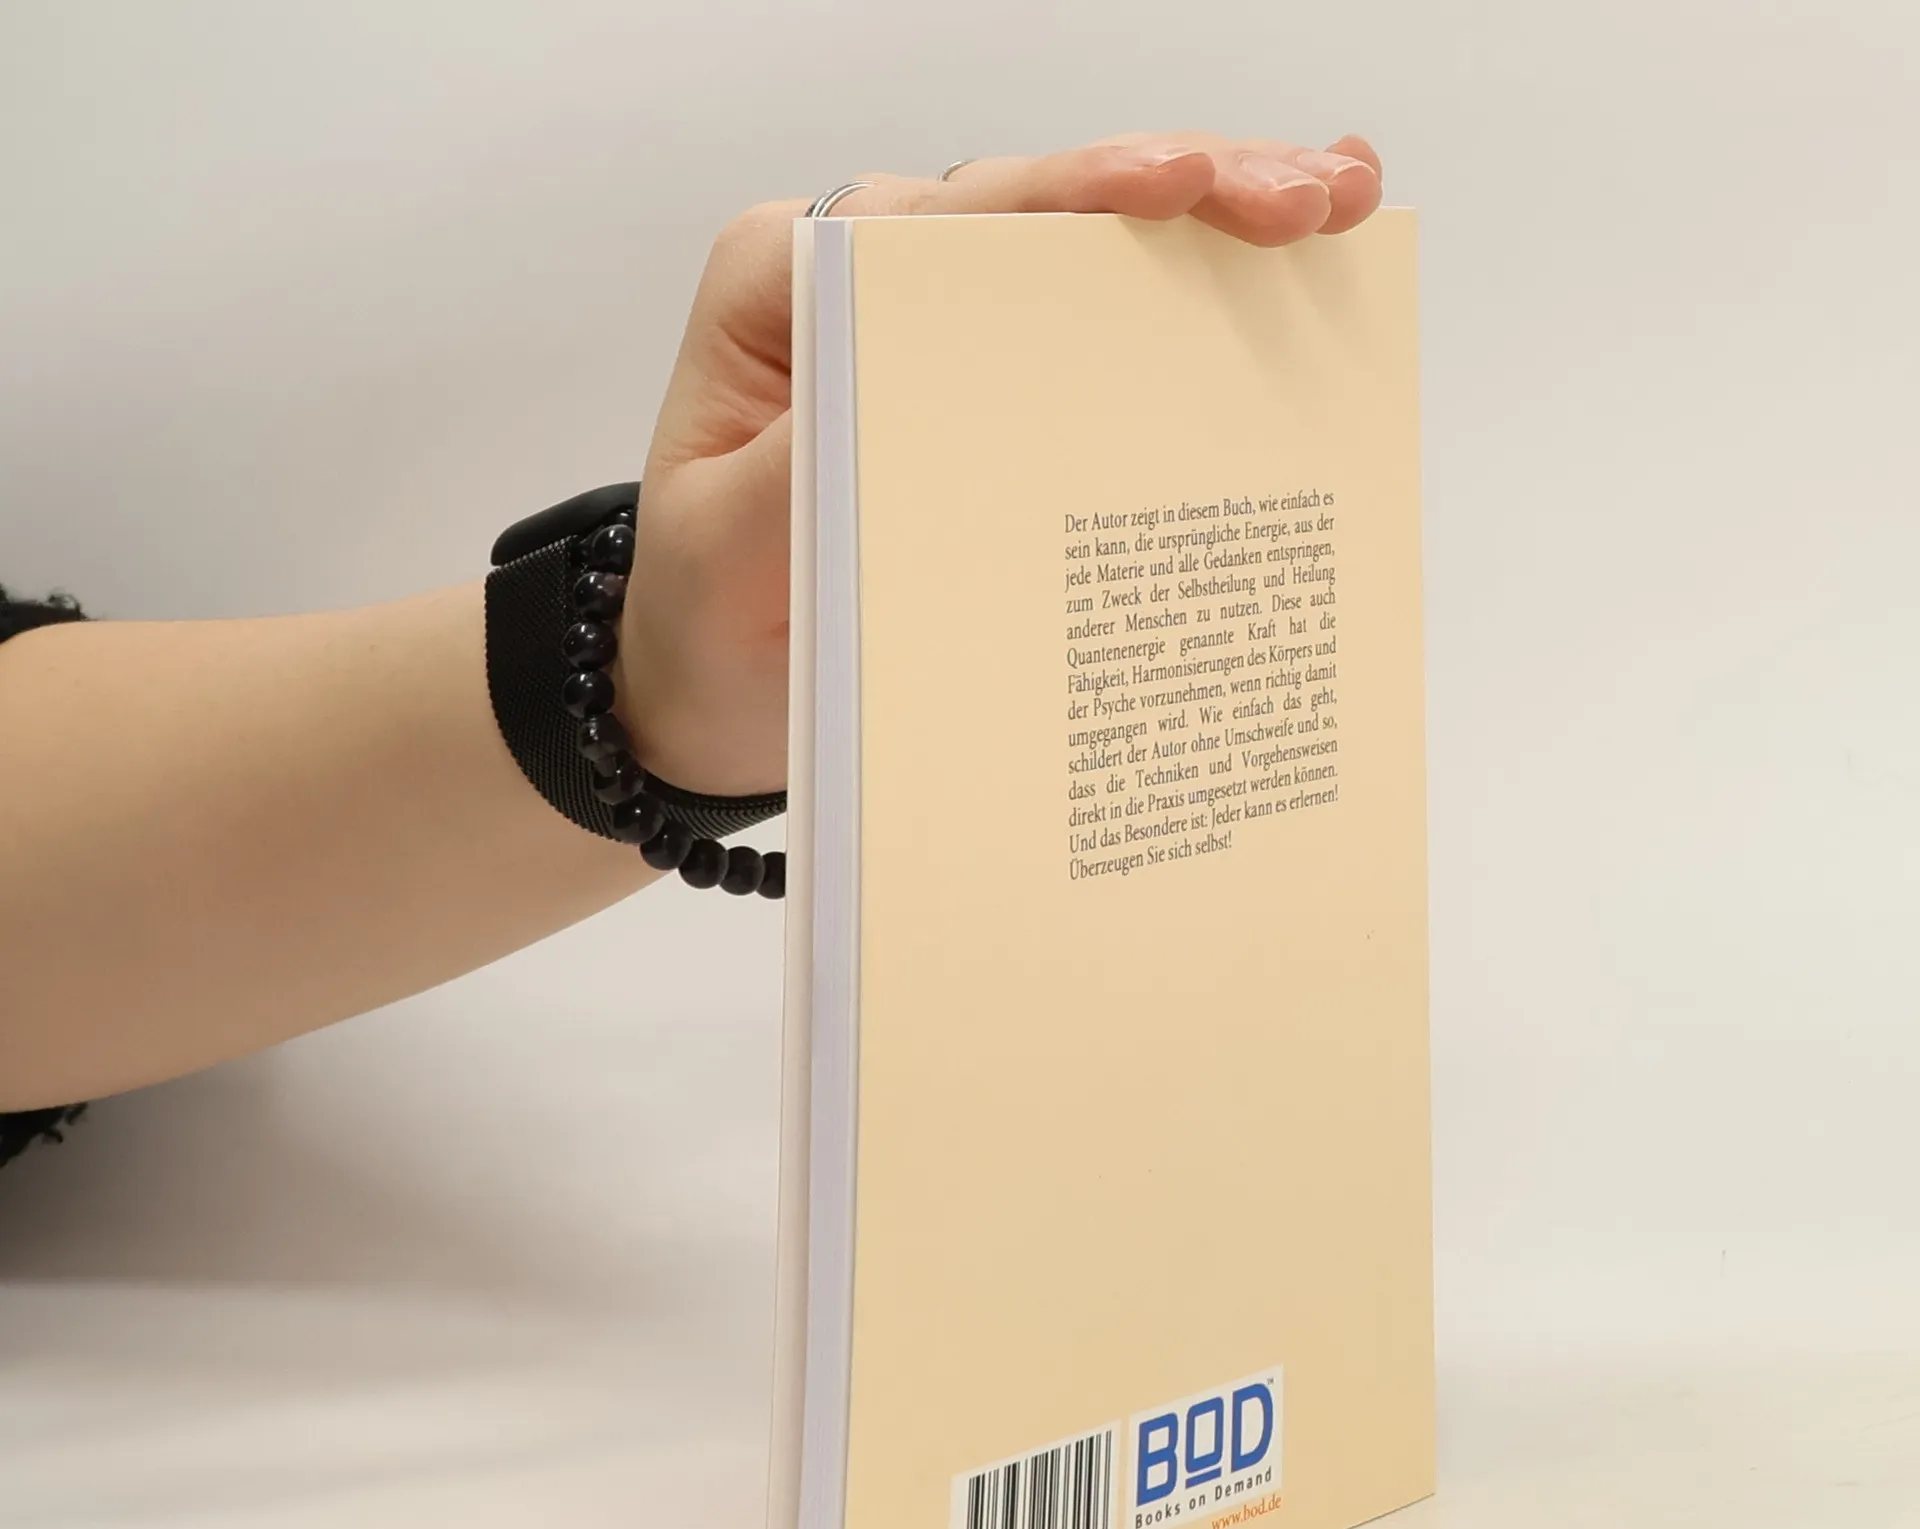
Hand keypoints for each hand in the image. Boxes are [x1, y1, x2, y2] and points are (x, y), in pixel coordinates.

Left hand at [619, 132, 1383, 794]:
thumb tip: (912, 375)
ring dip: (1217, 220)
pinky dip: (1193, 299)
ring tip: (1334, 201)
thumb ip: (804, 462)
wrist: (710, 690)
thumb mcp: (727, 551)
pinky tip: (1289, 263)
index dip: (1075, 192)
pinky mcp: (989, 389)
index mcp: (790, 284)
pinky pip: (1096, 330)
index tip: (1181, 185)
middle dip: (1186, 186)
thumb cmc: (708, 619)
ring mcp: (940, 328)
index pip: (947, 218)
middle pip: (1041, 206)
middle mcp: (870, 280)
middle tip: (1304, 199)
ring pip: (1087, 249)